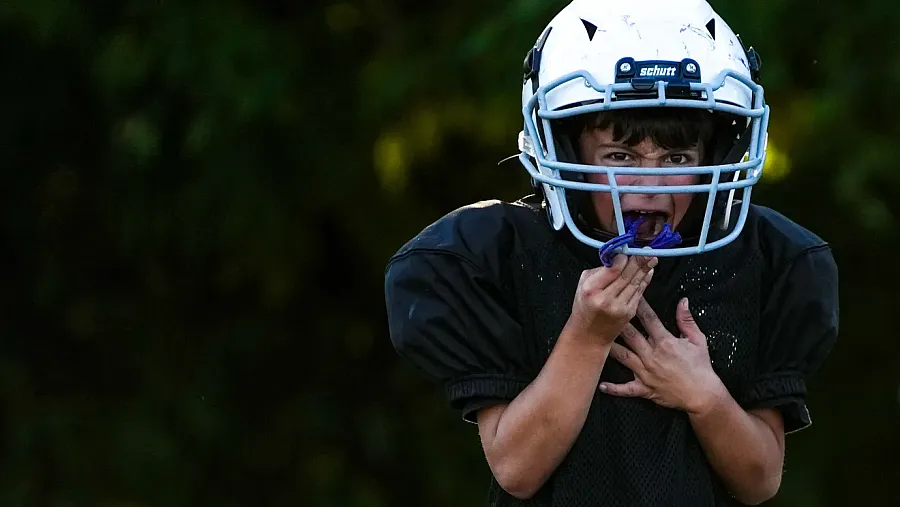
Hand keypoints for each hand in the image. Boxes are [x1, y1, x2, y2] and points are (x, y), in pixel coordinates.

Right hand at [568, 253, 657, 345]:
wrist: (588, 336)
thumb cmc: (584, 308)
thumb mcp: (581, 286)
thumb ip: (598, 271)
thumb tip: (616, 259)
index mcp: (591, 289)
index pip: (612, 270)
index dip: (622, 259)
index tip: (626, 252)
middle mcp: (606, 299)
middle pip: (626, 275)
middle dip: (639, 261)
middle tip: (647, 251)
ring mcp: (619, 307)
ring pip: (635, 283)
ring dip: (645, 269)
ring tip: (652, 258)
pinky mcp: (629, 313)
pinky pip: (639, 293)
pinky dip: (644, 281)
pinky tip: (648, 272)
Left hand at [599, 297, 726, 413]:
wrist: (702, 395)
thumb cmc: (700, 367)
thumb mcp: (698, 340)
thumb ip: (686, 320)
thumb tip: (682, 301)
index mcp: (665, 342)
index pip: (649, 319)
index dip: (638, 305)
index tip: (629, 294)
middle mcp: (652, 356)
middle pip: (630, 335)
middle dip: (617, 323)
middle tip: (604, 312)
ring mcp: (646, 373)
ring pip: (623, 358)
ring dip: (609, 349)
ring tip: (594, 340)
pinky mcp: (644, 389)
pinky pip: (626, 389)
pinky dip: (613, 388)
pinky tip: (600, 384)